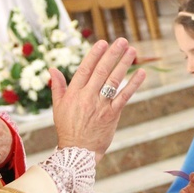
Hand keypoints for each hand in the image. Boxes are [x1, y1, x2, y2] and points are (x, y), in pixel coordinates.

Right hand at [50, 38, 145, 160]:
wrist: (78, 152)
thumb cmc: (67, 128)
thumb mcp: (58, 107)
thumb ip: (57, 86)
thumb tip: (52, 68)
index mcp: (74, 93)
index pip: (85, 69)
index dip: (94, 55)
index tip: (103, 42)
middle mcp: (87, 97)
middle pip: (101, 71)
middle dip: (112, 54)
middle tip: (122, 41)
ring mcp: (101, 105)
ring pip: (114, 80)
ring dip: (124, 64)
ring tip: (132, 51)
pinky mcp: (112, 114)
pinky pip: (124, 96)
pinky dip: (133, 84)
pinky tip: (141, 73)